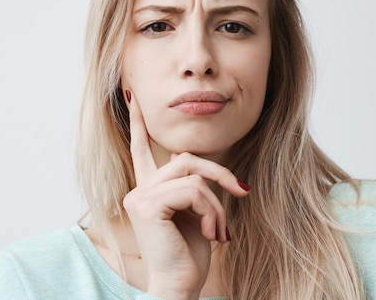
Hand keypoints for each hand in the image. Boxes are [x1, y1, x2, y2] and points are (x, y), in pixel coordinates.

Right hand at [122, 90, 249, 299]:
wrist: (181, 286)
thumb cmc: (189, 255)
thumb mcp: (197, 213)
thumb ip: (193, 186)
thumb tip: (197, 163)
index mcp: (148, 190)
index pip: (141, 149)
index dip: (138, 122)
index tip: (133, 96)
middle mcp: (139, 190)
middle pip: (185, 157)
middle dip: (219, 172)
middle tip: (243, 191)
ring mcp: (140, 196)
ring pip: (193, 174)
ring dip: (217, 201)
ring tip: (221, 229)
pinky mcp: (148, 204)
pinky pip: (192, 190)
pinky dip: (212, 210)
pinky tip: (214, 233)